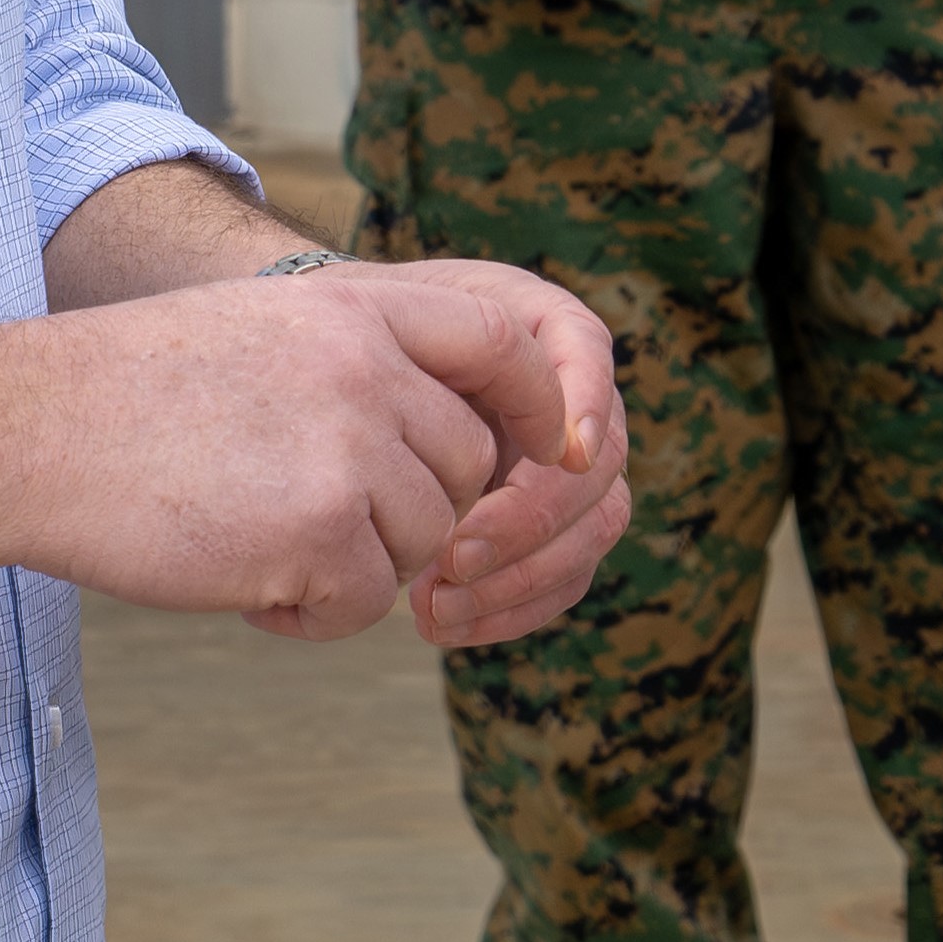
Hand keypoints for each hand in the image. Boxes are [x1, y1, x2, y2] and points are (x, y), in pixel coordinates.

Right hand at [0, 258, 625, 642]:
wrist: (23, 431)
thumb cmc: (124, 390)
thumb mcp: (262, 328)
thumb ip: (360, 359)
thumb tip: (446, 429)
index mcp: (356, 308)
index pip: (502, 341)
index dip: (537, 401)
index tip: (542, 451)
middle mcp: (368, 369)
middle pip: (465, 468)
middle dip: (410, 512)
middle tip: (309, 520)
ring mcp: (348, 450)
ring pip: (421, 542)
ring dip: (355, 567)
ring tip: (259, 547)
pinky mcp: (317, 532)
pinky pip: (366, 604)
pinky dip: (313, 616)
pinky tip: (244, 589)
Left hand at [360, 265, 635, 648]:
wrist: (343, 384)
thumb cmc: (366, 342)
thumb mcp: (394, 317)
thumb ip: (453, 342)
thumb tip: (526, 423)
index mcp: (549, 333)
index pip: (590, 356)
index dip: (587, 406)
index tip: (562, 453)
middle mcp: (578, 405)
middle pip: (599, 467)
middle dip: (531, 521)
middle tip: (453, 556)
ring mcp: (571, 476)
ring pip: (591, 534)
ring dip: (519, 580)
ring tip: (433, 604)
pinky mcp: (551, 534)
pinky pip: (561, 581)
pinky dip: (509, 611)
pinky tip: (443, 624)